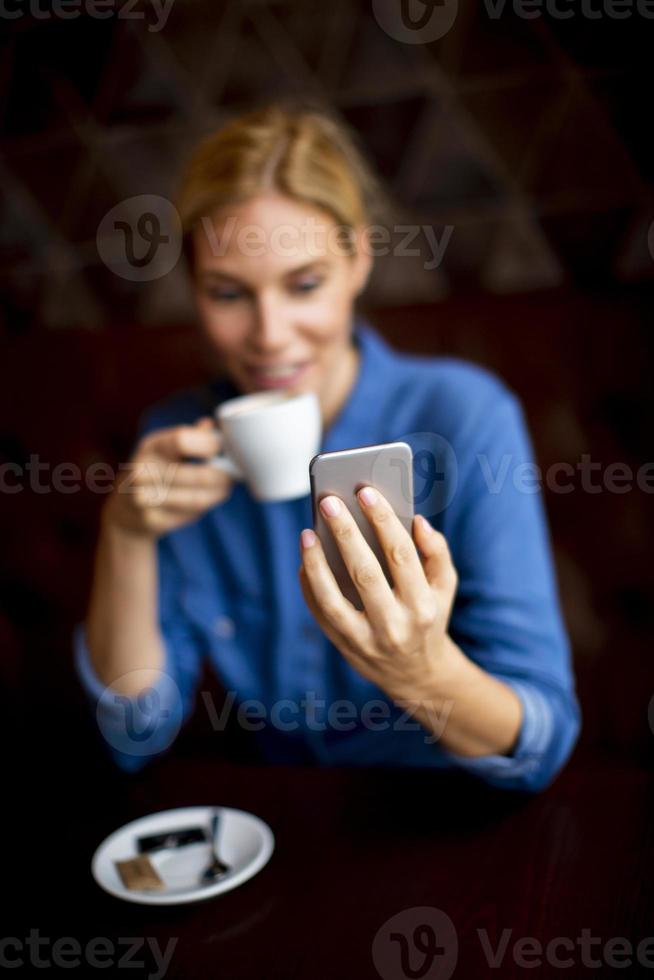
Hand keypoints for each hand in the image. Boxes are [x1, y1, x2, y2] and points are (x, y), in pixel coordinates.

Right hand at [103, 418, 233, 538]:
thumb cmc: (155, 471)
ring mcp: (144, 498)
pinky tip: (203, 502)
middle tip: (232, 476)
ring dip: (217, 494)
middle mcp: (142, 471)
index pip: (181, 440)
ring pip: (196, 499)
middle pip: (196, 474)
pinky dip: (202, 509)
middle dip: (222, 476)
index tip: (223, 449)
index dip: (208, 444)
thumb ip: (189, 436)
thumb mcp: (165, 448)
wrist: (123, 510)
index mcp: (150, 447)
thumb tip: (212, 424)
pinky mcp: (151, 521)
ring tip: (224, 489)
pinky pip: (189, 515)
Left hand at [298, 487, 458, 704]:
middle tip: (329, 501)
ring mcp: (367, 640)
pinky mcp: (345, 647)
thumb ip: (437, 551)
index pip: (401, 555)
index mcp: (424, 604)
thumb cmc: (429, 616)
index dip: (382, 521)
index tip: (365, 492)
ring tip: (307, 533)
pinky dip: (309, 585)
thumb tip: (417, 521)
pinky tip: (305, 559)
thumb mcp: (444, 588)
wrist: (418, 675)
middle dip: (345, 533)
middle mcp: (396, 625)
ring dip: (316, 563)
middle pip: (365, 572)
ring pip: (333, 598)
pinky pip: (320, 613)